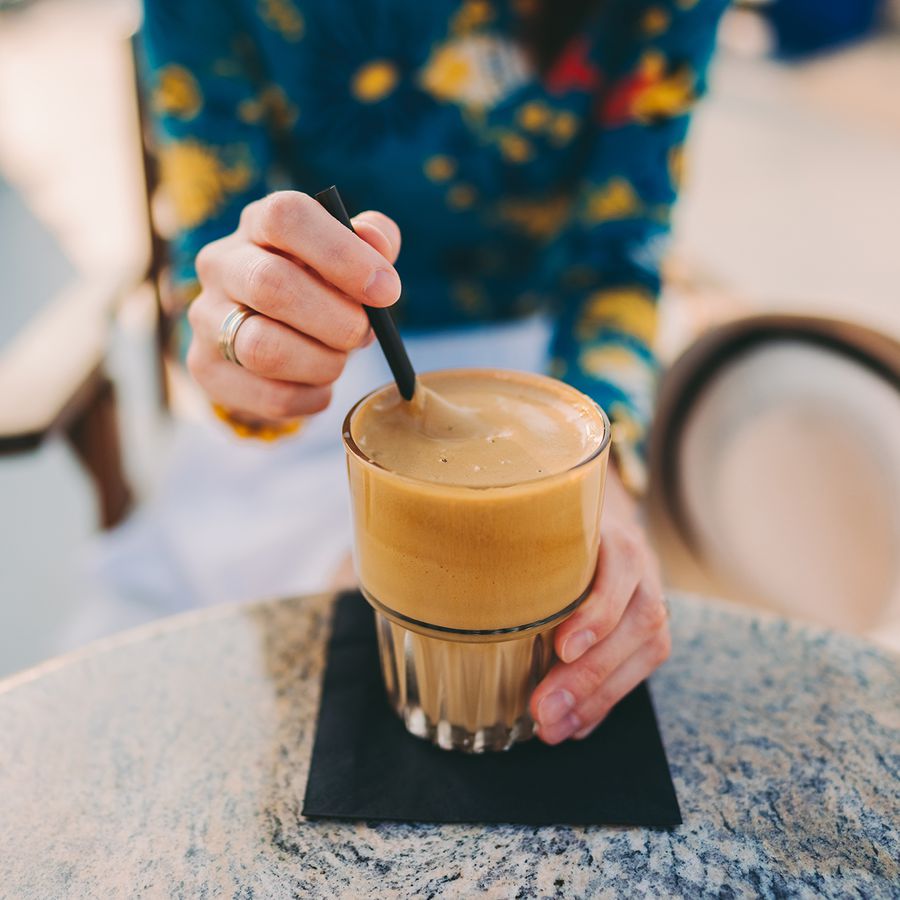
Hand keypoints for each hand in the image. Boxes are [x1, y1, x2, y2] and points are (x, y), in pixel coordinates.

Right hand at [187, 191, 401, 421]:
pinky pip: (270, 395)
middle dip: (336, 319)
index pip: (286, 217)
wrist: (277, 340)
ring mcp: (206, 317)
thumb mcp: (350, 257)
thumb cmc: (321, 288)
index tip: (386, 290)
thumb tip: (378, 241)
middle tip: (367, 334)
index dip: (342, 254)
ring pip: (264, 348)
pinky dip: (311, 395)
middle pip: (270, 284)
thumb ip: (373, 240)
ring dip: (323, 362)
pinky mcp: (207, 369)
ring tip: (339, 359)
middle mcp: (221, 264)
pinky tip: (321, 384)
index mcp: (258, 223)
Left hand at [530, 467, 670, 742]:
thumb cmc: (544, 523)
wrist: (592, 515)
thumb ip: (504, 546)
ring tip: (552, 728)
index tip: (562, 647)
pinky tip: (575, 725)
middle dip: (589, 674)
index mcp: (609, 527)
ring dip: (597, 697)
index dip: (598, 611)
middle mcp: (640, 561)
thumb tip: (447, 593)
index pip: (621, 565)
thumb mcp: (528, 520)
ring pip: (647, 648)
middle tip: (541, 710)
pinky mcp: (649, 626)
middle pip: (637, 620)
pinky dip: (605, 702)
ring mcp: (651, 592)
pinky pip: (639, 668)